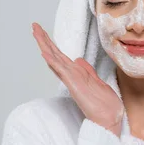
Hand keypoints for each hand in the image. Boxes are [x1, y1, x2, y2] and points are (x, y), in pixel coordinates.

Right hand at [31, 22, 123, 136]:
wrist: (109, 119)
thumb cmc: (104, 104)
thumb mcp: (97, 82)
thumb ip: (87, 71)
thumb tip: (78, 60)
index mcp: (76, 74)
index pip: (61, 56)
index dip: (52, 44)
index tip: (43, 32)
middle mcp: (71, 76)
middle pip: (54, 54)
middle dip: (44, 40)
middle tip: (34, 26)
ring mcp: (71, 80)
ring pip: (55, 59)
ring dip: (45, 45)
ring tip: (35, 32)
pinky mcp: (74, 86)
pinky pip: (61, 71)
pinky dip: (52, 62)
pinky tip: (45, 53)